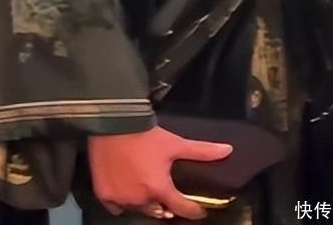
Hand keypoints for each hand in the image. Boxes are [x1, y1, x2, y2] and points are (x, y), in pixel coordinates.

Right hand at [88, 125, 231, 218]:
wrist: (114, 122)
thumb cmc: (145, 134)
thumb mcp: (175, 143)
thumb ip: (202, 151)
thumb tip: (228, 150)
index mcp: (159, 188)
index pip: (182, 209)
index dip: (194, 211)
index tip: (199, 211)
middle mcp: (141, 198)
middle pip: (159, 210)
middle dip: (165, 203)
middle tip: (166, 192)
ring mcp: (121, 199)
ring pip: (138, 209)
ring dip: (145, 202)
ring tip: (147, 189)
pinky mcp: (104, 195)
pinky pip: (117, 207)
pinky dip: (123, 201)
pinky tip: (127, 190)